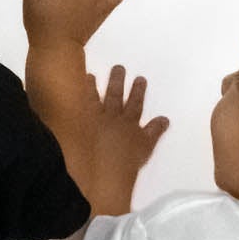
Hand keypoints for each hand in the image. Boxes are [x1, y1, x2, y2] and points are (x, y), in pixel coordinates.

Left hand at [91, 64, 168, 207]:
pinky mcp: (83, 126)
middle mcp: (114, 118)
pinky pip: (79, 110)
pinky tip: (74, 95)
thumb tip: (165, 119)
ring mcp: (97, 121)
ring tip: (90, 75)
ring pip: (96, 100)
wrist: (108, 172)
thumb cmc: (128, 164)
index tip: (140, 78)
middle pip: (117, 96)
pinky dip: (77, 102)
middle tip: (119, 67)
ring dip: (94, 87)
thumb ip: (154, 131)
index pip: (136, 104)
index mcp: (131, 124)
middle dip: (118, 82)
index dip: (138, 92)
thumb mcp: (146, 147)